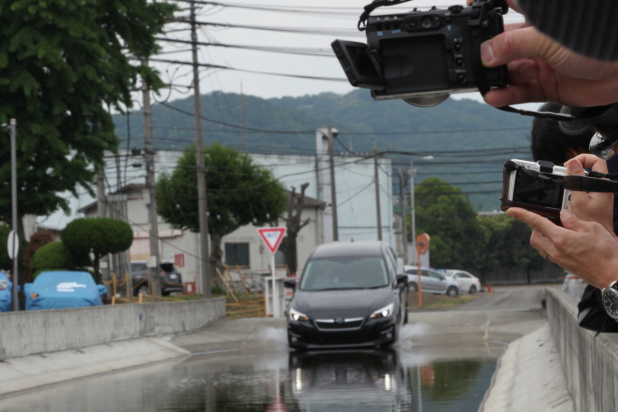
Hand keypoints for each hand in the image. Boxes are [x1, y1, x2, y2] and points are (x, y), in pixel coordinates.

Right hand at [480, 6, 617, 106]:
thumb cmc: (600, 42)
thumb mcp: (549, 39)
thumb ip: (514, 45)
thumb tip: (485, 52)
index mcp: (539, 20)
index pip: (507, 6)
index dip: (487, 7)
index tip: (469, 9)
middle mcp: (537, 40)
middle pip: (502, 46)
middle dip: (487, 55)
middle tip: (475, 63)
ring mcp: (540, 63)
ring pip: (508, 71)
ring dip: (496, 78)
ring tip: (485, 83)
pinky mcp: (545, 85)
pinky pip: (519, 91)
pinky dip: (506, 95)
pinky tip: (494, 96)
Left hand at [506, 207, 617, 288]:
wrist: (613, 275)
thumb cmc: (606, 253)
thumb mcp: (593, 228)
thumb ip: (574, 221)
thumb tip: (562, 215)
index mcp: (561, 239)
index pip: (536, 223)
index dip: (522, 215)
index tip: (510, 211)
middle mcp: (556, 251)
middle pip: (534, 237)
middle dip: (535, 227)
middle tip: (548, 220)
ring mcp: (559, 260)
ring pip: (541, 246)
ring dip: (543, 236)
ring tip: (559, 229)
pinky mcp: (564, 265)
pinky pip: (550, 253)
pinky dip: (553, 244)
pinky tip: (567, 241)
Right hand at [564, 155, 614, 234]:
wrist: (595, 238)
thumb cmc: (590, 223)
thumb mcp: (578, 200)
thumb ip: (575, 180)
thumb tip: (572, 163)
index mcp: (602, 185)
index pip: (596, 160)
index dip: (583, 158)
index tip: (570, 165)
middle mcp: (601, 188)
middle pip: (587, 169)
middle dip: (573, 171)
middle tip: (562, 178)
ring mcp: (597, 195)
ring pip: (583, 180)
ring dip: (570, 183)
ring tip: (563, 190)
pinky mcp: (592, 201)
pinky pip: (581, 190)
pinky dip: (572, 192)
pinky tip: (565, 199)